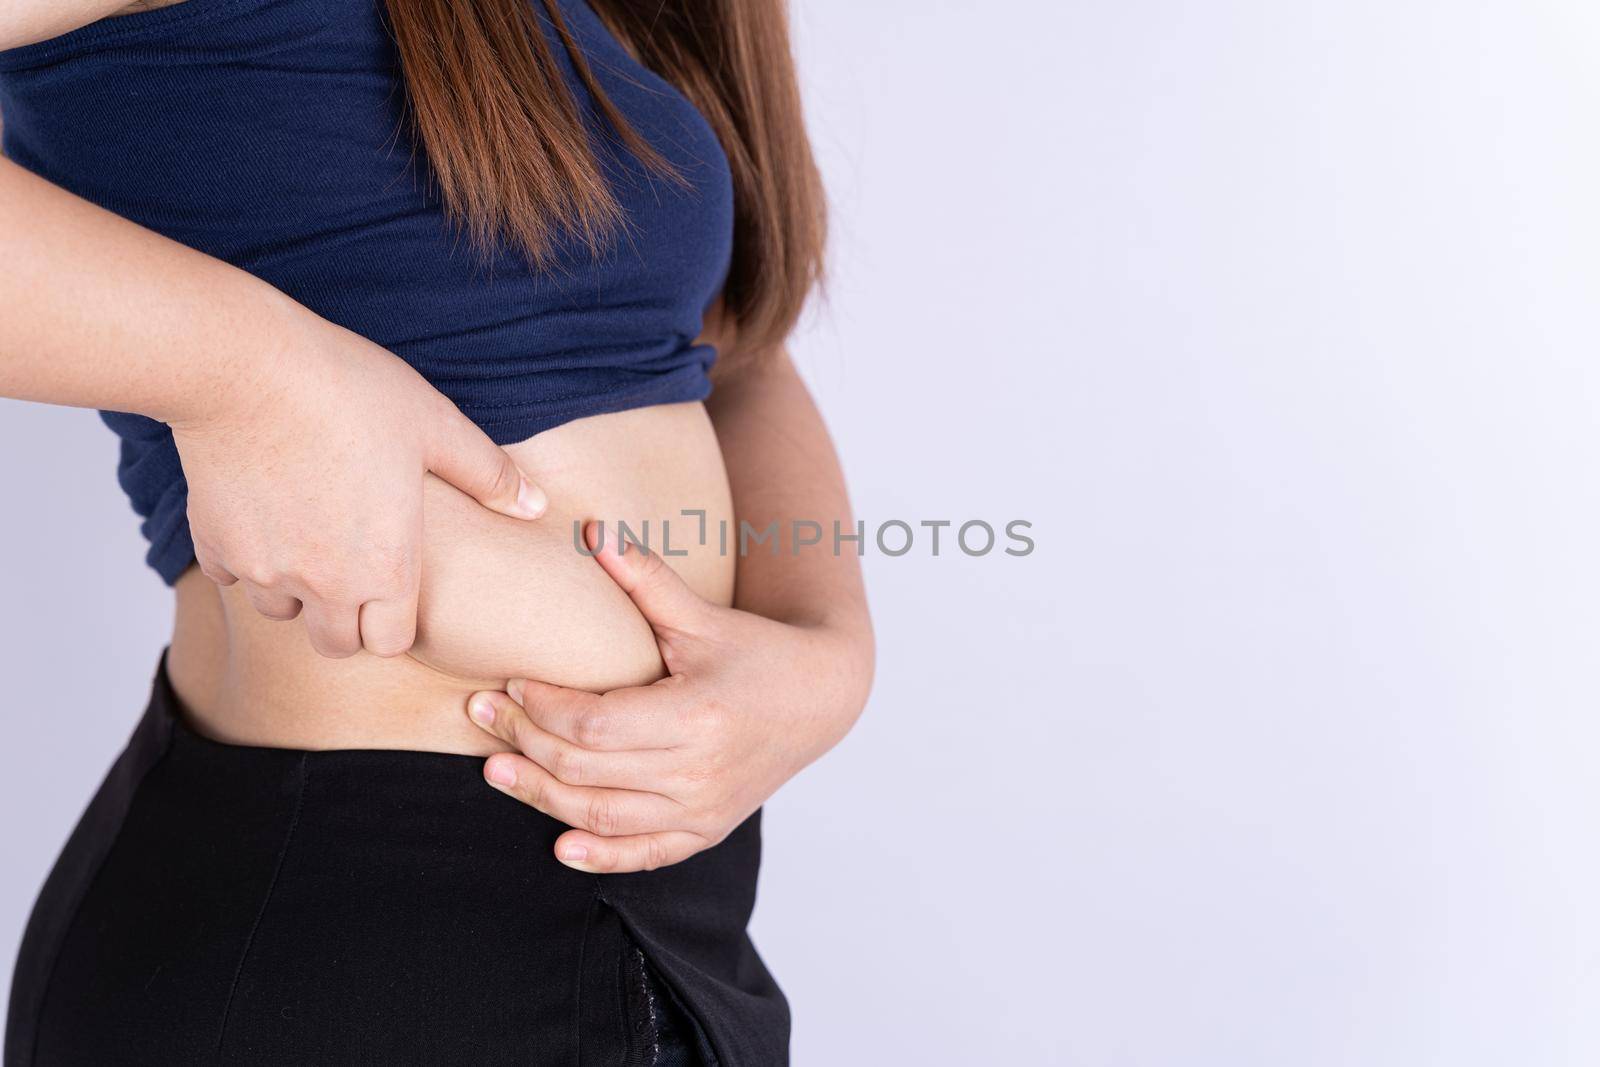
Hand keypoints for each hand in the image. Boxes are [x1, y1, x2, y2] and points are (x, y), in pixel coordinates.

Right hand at [171, 315, 546, 657]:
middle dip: (346, 622)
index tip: (394, 592)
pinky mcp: (213, 544)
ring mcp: (264, 569)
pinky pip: (232, 576)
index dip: (395, 623)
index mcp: (385, 567)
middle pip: (335, 644)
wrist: (246, 366)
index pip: (391, 643)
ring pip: (281, 612)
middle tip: (354, 574)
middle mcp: (323, 583)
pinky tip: (264, 511)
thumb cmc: (351, 391)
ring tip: (312, 536)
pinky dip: (247, 557)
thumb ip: (489, 475)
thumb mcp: (437, 426)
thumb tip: (535, 505)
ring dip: (297, 590)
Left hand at [465, 522, 871, 872]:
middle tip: (482, 711)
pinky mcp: (705, 831)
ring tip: (494, 768)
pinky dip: (598, 855)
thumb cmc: (757, 652)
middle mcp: (699, 773)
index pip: (595, 725)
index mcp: (698, 716)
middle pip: (586, 769)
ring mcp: (702, 810)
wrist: (819, 700)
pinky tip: (559, 845)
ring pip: (601, 816)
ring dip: (540, 795)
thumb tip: (591, 529)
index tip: (510, 680)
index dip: (543, 706)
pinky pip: (642, 855)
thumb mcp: (702, 614)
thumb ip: (645, 577)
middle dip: (524, 741)